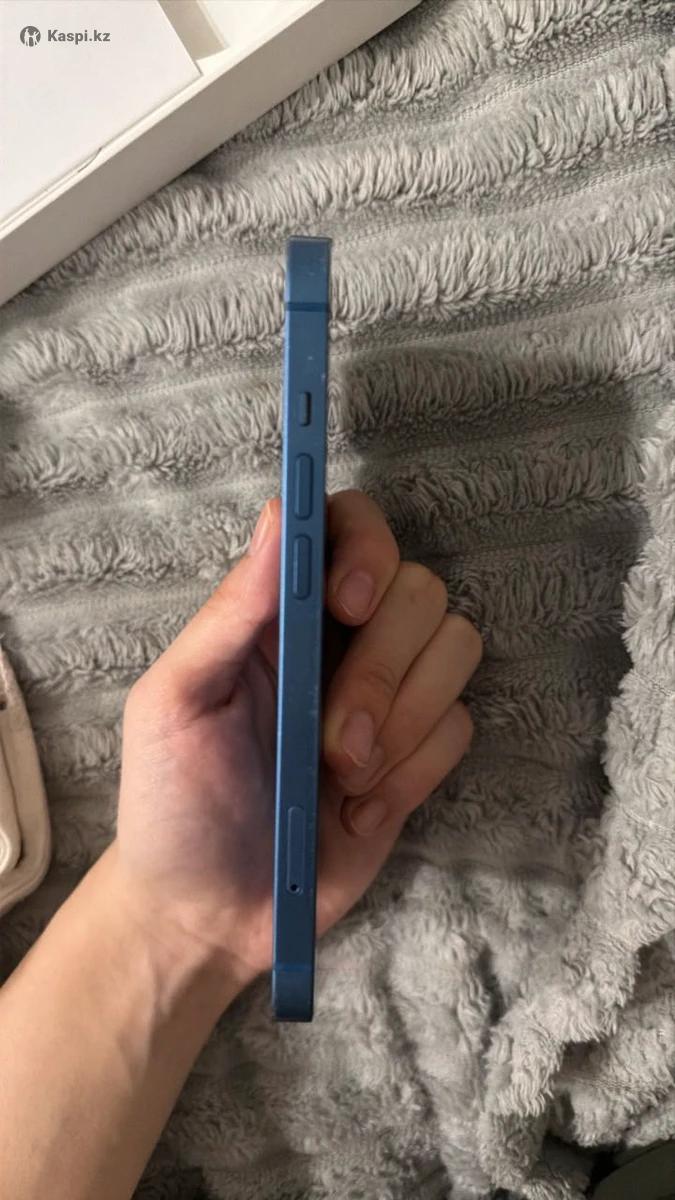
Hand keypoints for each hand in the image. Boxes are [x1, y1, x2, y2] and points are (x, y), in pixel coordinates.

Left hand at [113, 491, 481, 997]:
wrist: (212, 915)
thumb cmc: (173, 804)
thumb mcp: (174, 705)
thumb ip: (230, 613)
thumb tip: (282, 518)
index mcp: (276, 615)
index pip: (347, 526)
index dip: (366, 548)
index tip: (348, 605)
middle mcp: (339, 641)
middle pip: (418, 589)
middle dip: (381, 672)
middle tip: (331, 744)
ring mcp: (385, 697)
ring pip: (455, 647)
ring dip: (403, 723)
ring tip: (341, 781)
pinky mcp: (416, 754)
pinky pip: (460, 725)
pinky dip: (414, 773)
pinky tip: (359, 813)